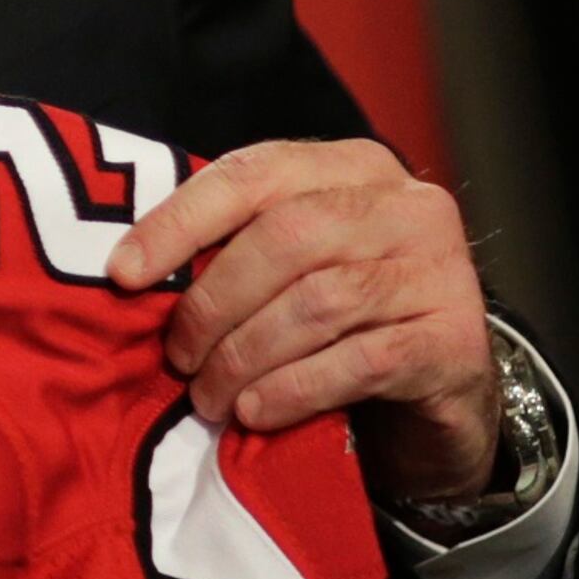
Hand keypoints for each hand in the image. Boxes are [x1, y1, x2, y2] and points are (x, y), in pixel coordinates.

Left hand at [104, 137, 500, 504]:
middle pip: (286, 237)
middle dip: (214, 302)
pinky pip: (360, 361)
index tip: (122, 272)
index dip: (179, 222)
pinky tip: (256, 412)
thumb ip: (232, 248)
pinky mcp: (455, 342)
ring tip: (208, 395)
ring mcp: (441, 272)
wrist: (443, 390)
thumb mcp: (289, 268)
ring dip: (246, 355)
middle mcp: (407, 207)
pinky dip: (294, 389)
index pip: (252, 175)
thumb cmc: (346, 319)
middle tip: (177, 356)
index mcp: (352, 167)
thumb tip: (131, 270)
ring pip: (319, 301)